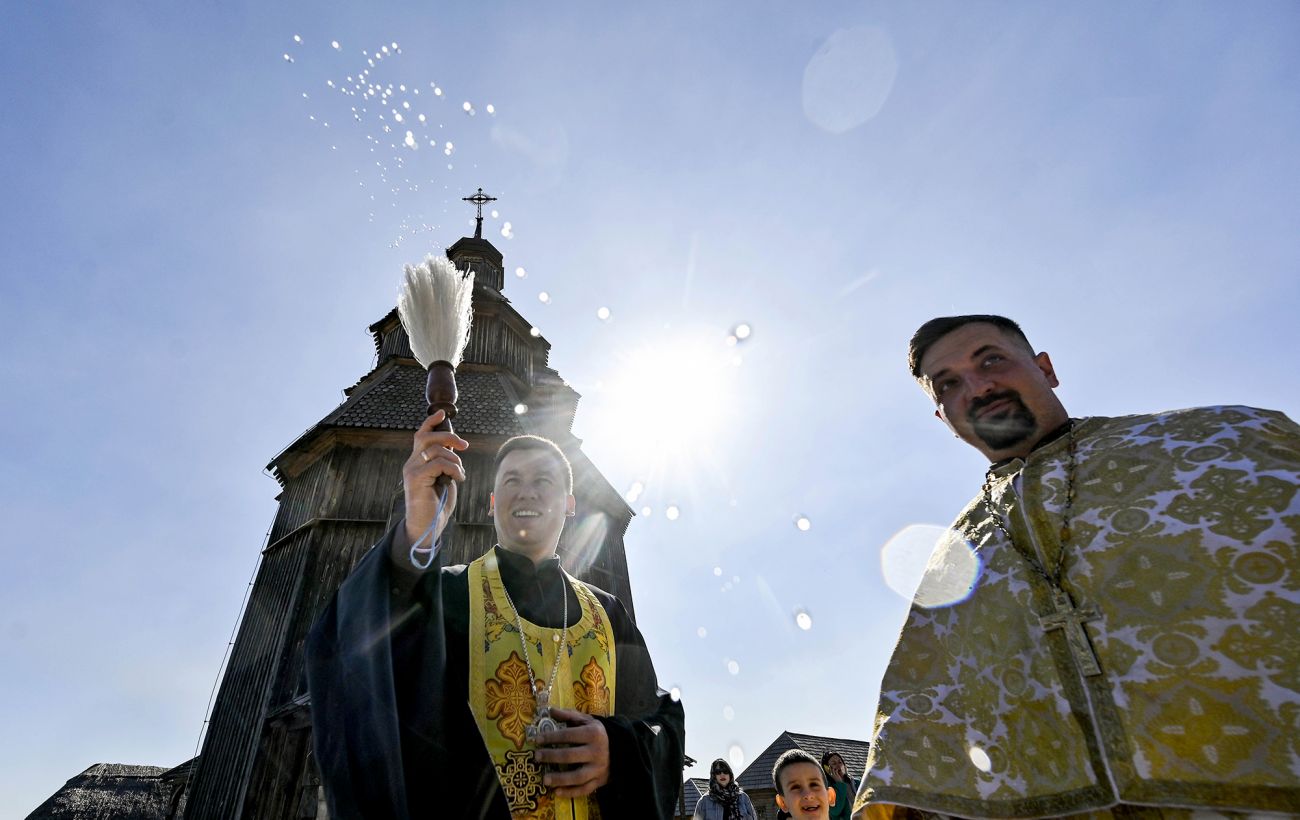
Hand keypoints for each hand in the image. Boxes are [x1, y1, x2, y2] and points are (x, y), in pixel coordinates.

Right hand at [402, 410, 468, 547]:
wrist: (428, 526)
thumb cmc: (437, 504)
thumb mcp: (444, 478)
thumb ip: (445, 463)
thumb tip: (454, 448)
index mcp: (417, 462)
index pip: (420, 436)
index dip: (430, 422)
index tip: (442, 413)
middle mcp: (411, 463)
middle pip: (427, 438)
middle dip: (449, 437)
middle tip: (465, 446)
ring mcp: (412, 470)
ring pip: (436, 451)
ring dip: (455, 461)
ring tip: (460, 474)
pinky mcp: (416, 478)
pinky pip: (438, 464)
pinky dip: (453, 469)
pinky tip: (458, 479)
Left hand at [533, 708, 609, 797]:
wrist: (621, 748)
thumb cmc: (598, 733)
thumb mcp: (587, 721)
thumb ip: (569, 715)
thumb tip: (550, 710)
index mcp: (593, 734)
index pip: (569, 735)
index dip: (551, 737)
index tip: (537, 739)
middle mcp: (596, 752)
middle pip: (571, 756)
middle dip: (552, 756)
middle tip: (537, 756)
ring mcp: (598, 768)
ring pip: (578, 777)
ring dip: (560, 779)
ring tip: (544, 779)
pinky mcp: (599, 781)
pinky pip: (584, 789)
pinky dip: (570, 793)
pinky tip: (557, 792)